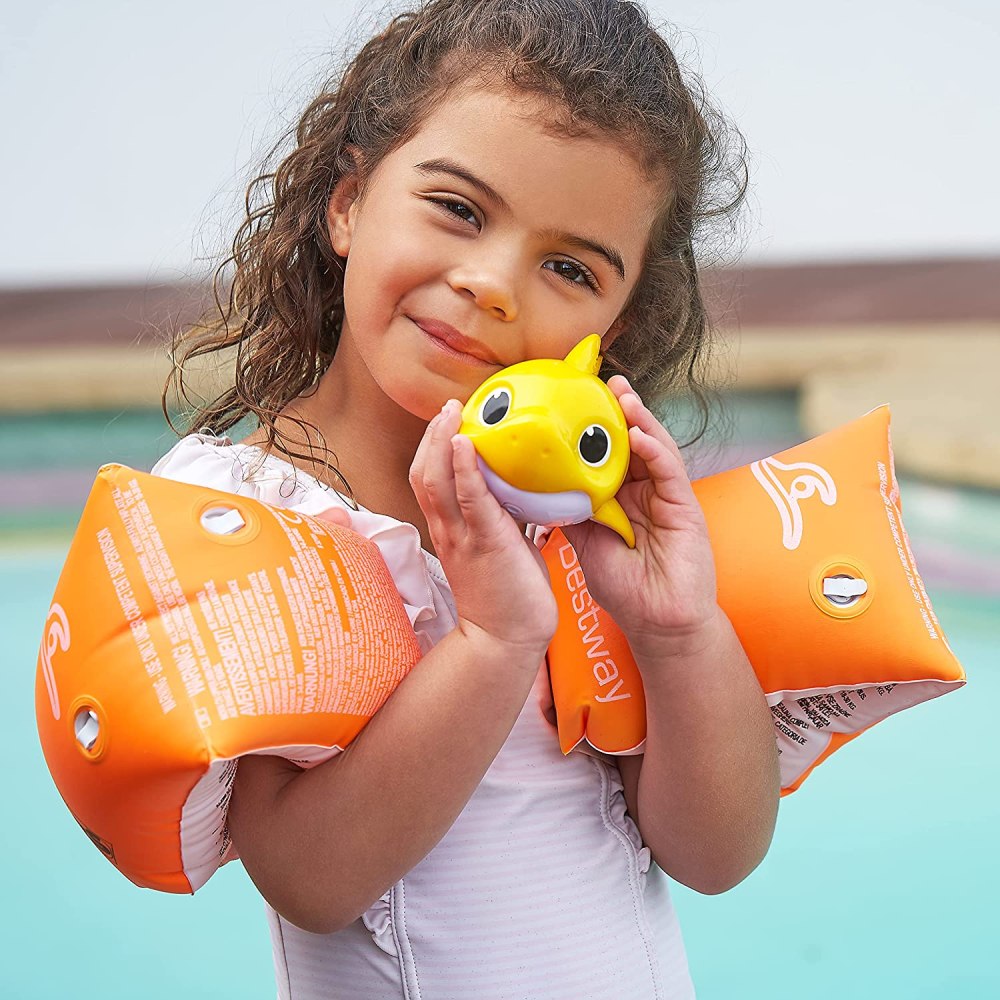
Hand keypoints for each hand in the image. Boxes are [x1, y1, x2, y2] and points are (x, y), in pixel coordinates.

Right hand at [409, 399, 557, 660]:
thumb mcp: (501, 546)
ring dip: (443, 442)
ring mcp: (462, 537)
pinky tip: (466, 445)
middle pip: (424, 473)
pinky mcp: (485, 544)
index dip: (435, 448)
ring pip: (437, 481)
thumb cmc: (508, 595)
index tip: (448, 421)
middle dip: (433, 436)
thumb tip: (521, 491)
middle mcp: (448, 530)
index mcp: (451, 530)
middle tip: (449, 406)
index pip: (431, 479)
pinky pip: (469, 501)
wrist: (505, 640)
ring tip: (452, 413)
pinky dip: (464, 470)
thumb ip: (502, 518)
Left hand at [560, 376, 718, 660]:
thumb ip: (569, 511)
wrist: (656, 622)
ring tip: (620, 393)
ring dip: (638, 418)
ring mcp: (666, 497)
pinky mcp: (685, 507)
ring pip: (653, 447)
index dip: (593, 426)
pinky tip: (639, 433)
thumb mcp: (584, 542)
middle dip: (618, 409)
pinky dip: (655, 449)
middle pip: (631, 441)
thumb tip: (537, 485)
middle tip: (601, 380)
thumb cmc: (623, 587)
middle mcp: (644, 490)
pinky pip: (670, 470)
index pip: (607, 452)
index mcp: (620, 496)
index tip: (573, 399)